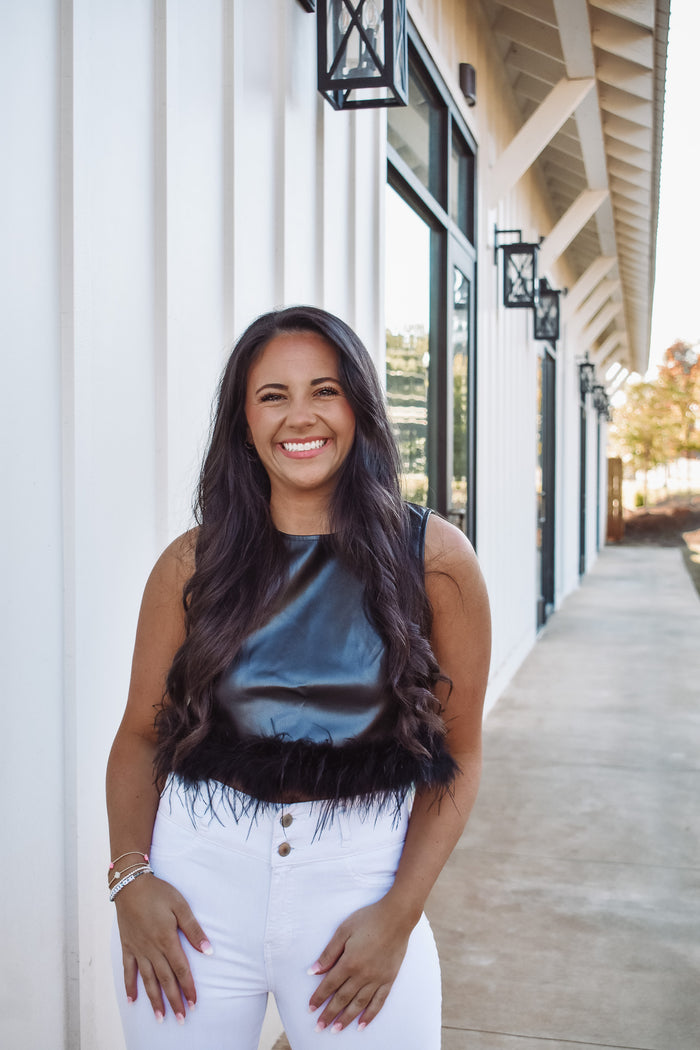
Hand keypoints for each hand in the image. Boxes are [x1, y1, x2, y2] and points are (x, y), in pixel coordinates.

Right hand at [114, 873, 211, 1022]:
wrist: (130, 885)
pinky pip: (128, 971)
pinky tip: (132, 1001)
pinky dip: (130, 987)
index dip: (188, 987)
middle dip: (174, 1000)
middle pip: (165, 980)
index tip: (194, 1003)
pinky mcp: (128, 947)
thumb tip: (208, 950)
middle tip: (182, 1018)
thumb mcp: (180, 905)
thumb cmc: (158, 893)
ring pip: (147, 980)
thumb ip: (194, 929)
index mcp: (166, 939)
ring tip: (161, 1017)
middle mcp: (152, 949)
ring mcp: (138, 950)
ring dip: (154, 1000)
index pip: (180, 969)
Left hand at [307, 896, 416, 1031]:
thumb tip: (313, 971)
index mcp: (349, 962)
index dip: (318, 998)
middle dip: (329, 1014)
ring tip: (336, 1030)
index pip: (329, 985)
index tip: (310, 1009)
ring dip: (346, 1019)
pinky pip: (378, 1002)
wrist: (396, 917)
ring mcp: (377, 979)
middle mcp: (362, 975)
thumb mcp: (343, 930)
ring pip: (358, 1004)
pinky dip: (369, 1015)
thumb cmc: (368, 919)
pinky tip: (361, 1025)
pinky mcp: (389, 979)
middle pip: (342, 999)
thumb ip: (328, 953)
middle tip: (319, 1027)